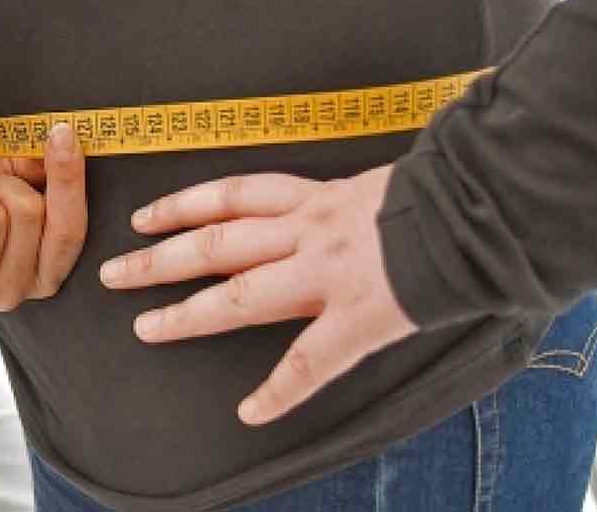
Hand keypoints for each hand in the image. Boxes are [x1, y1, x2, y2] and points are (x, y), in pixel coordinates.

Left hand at [99, 165, 418, 425]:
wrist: (483, 211)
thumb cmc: (435, 196)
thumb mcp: (372, 185)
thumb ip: (330, 204)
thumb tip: (299, 213)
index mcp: (312, 200)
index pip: (231, 196)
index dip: (183, 206)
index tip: (144, 218)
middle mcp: (308, 231)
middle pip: (216, 243)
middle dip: (159, 259)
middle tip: (113, 273)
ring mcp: (328, 274)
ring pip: (241, 294)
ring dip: (188, 314)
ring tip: (146, 329)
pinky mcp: (359, 319)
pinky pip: (310, 360)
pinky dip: (280, 390)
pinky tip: (251, 412)